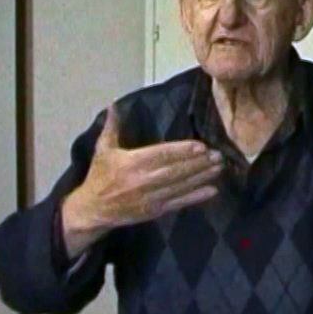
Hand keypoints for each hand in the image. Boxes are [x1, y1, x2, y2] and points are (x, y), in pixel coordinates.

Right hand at [61, 105, 222, 256]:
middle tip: (218, 156)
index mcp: (132, 162)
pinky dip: (196, 197)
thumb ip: (112, 127)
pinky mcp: (156, 210)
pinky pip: (179, 203)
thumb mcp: (103, 149)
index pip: (162, 154)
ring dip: (201, 177)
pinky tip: (212, 191)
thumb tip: (114, 103)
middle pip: (176, 171)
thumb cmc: (100, 176)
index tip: (201, 146)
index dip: (182, 151)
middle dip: (198, 164)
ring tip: (219, 168)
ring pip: (180, 186)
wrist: (93, 209)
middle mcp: (144, 180)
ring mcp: (151, 197)